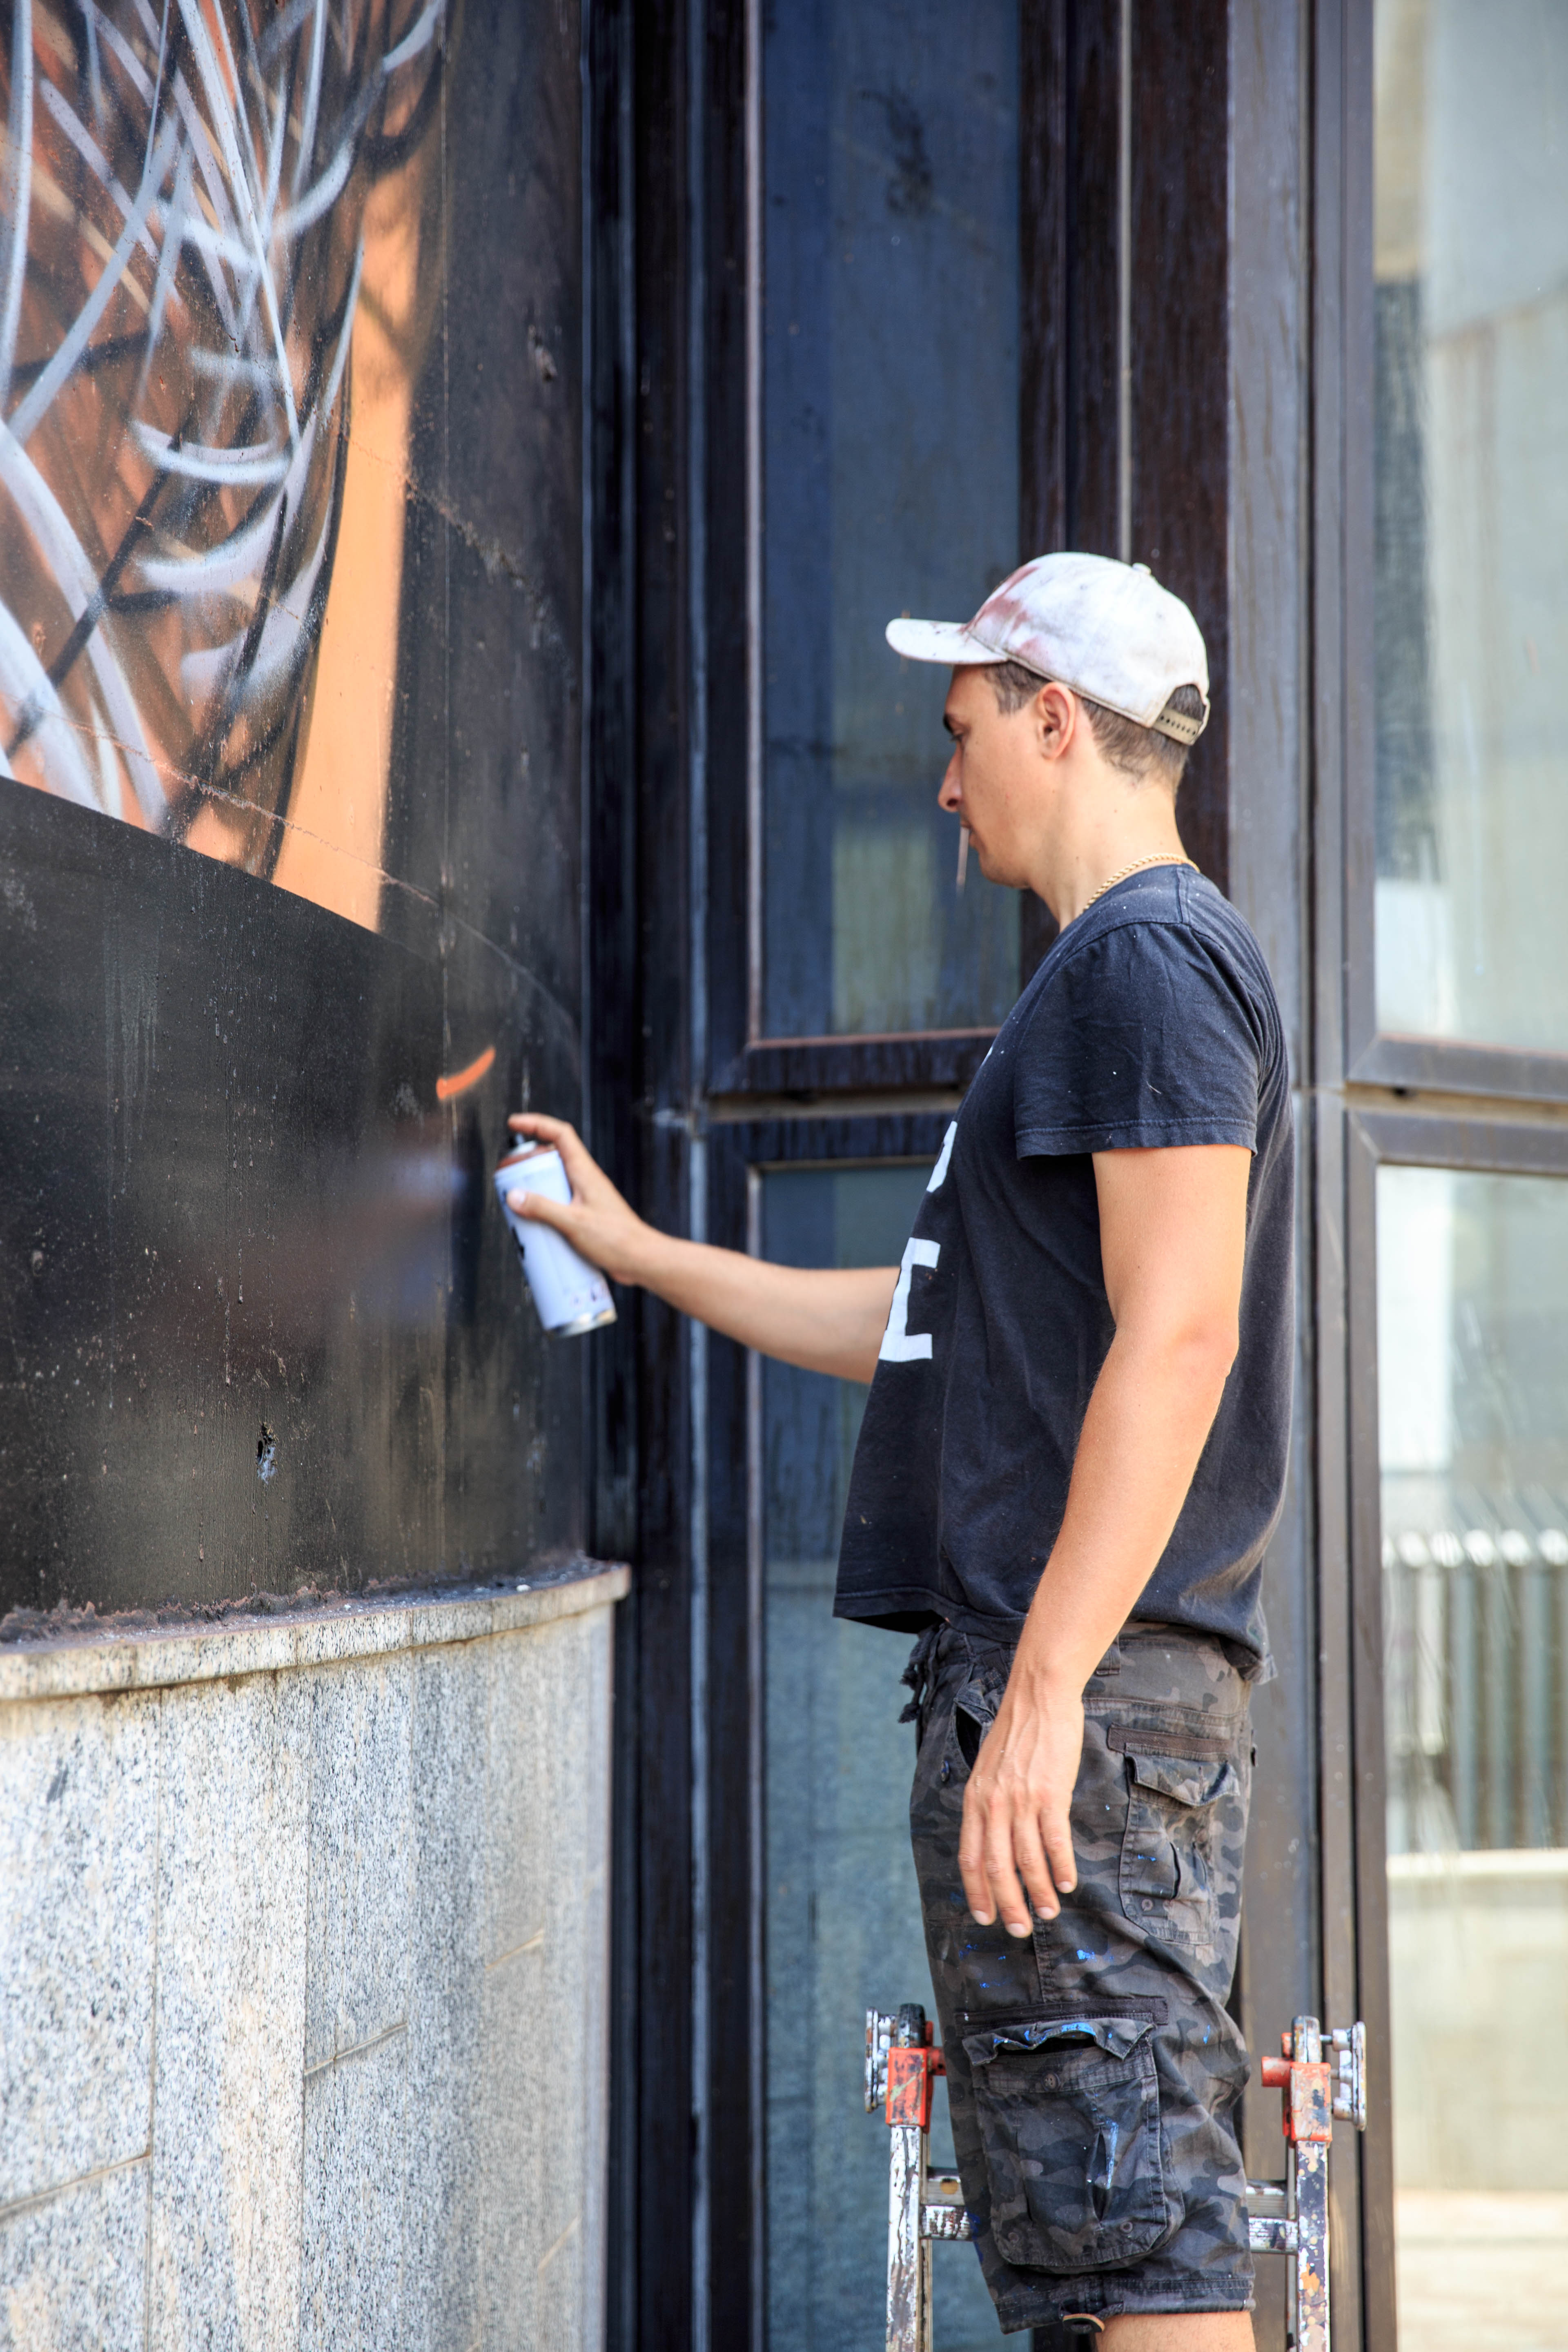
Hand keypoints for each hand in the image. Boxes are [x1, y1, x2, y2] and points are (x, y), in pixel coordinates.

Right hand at [505, 1114, 659, 1285]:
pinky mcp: (584, 1215)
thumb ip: (542, 1208)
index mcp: (584, 1171)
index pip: (560, 1134)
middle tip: (509, 1178)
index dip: (536, 1124)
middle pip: (550, 1159)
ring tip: (519, 1206)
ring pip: (553, 1183)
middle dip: (527, 1165)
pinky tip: (536, 1227)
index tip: (514, 1124)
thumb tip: (514, 1196)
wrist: (640, 1260)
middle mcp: (585, 1180)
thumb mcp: (573, 1223)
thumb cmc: (617, 1240)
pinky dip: (544, 1209)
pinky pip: (558, 1203)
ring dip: (535, 1190)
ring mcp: (585, 1197)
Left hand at [958, 1660, 1082, 1936]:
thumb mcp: (990, 1768)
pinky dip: (1060, 1867)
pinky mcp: (1050, 1793)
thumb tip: (996, 1836)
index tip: (984, 1916)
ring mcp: (1021, 1799)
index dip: (976, 1889)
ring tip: (1048, 1912)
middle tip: (1019, 1929)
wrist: (1038, 1694)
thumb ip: (989, 1801)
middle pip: (995, 1867)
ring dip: (1039, 1892)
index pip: (969, 1855)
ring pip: (1026, 1860)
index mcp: (975, 1798)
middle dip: (1007, 1904)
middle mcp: (992, 1803)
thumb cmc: (1019, 1731)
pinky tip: (1067, 1882)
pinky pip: (1054, 1841)